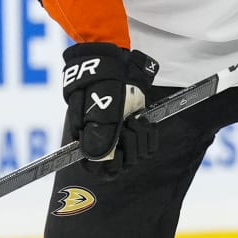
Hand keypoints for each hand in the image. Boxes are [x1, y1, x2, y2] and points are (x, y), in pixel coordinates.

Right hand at [61, 43, 158, 173]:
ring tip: (133, 119)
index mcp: (88, 143)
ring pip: (138, 157)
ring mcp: (123, 138)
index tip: (117, 150)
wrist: (115, 67)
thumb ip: (97, 135)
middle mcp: (106, 144)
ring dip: (139, 137)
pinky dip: (149, 134)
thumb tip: (98, 158)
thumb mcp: (96, 109)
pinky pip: (149, 147)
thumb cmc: (100, 86)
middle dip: (128, 146)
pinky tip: (143, 121)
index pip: (99, 170)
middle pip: (123, 166)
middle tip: (126, 124)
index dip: (110, 165)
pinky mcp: (138, 131)